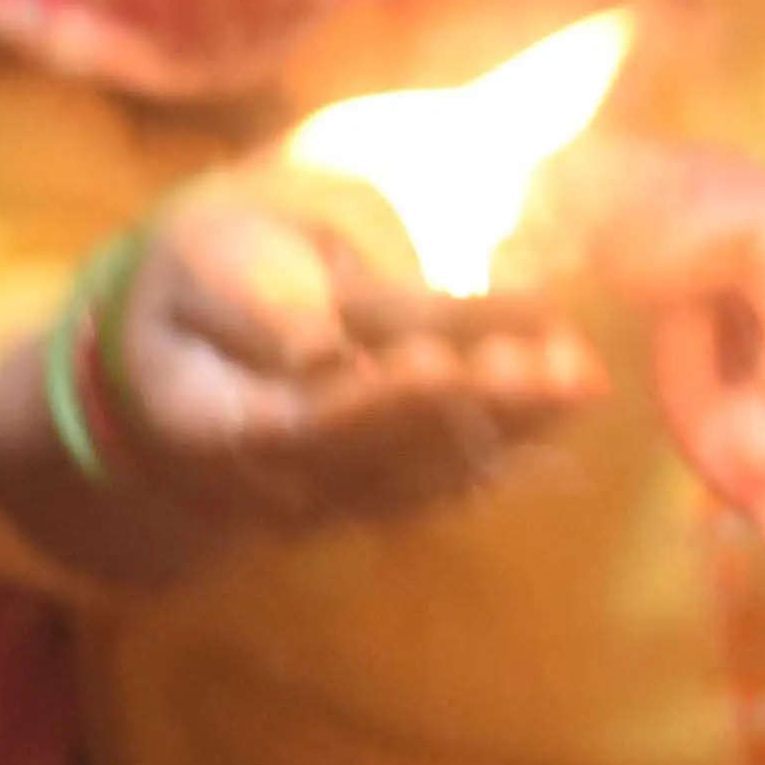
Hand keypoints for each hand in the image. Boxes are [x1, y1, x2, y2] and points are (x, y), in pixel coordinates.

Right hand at [92, 184, 602, 541]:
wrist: (182, 359)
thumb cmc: (195, 283)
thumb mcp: (203, 263)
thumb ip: (258, 302)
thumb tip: (322, 352)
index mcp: (206, 423)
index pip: (298, 426)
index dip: (374, 400)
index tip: (442, 359)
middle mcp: (274, 486)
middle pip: (384, 457)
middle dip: (476, 408)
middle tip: (558, 361)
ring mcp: (335, 502)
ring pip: (431, 474)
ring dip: (514, 429)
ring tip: (581, 372)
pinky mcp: (384, 497)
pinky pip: (455, 479)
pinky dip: (517, 446)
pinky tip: (569, 409)